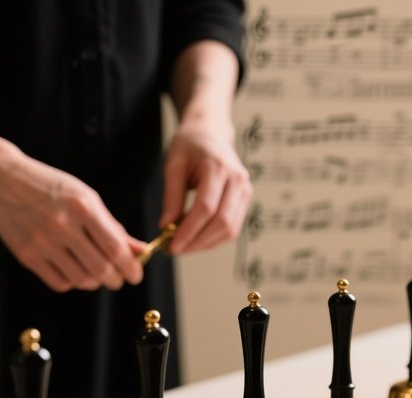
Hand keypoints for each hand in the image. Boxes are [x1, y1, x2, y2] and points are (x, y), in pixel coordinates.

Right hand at [0, 148, 144, 291]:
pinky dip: (73, 282)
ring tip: (96, 274)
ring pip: (81, 280)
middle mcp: (62, 225)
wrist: (1, 180)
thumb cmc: (51, 188)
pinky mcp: (26, 255)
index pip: (115, 249)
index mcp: (82, 208)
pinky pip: (59, 282)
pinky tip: (74, 271)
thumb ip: (113, 227)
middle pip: (100, 269)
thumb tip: (140, 250)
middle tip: (117, 279)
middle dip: (115, 280)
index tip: (135, 275)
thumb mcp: (86, 198)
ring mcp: (42, 242)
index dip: (130, 267)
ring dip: (95, 282)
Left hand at [159, 116, 251, 254]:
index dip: (189, 230)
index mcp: (218, 167)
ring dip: (206, 243)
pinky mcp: (245, 200)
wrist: (211, 133)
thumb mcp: (173, 165)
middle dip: (198, 242)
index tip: (172, 245)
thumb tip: (166, 227)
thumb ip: (171, 197)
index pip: (206, 207)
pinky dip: (214, 238)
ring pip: (230, 230)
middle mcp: (237, 180)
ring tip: (185, 246)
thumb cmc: (190, 145)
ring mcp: (245, 191)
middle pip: (222, 222)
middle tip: (177, 250)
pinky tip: (197, 239)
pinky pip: (233, 227)